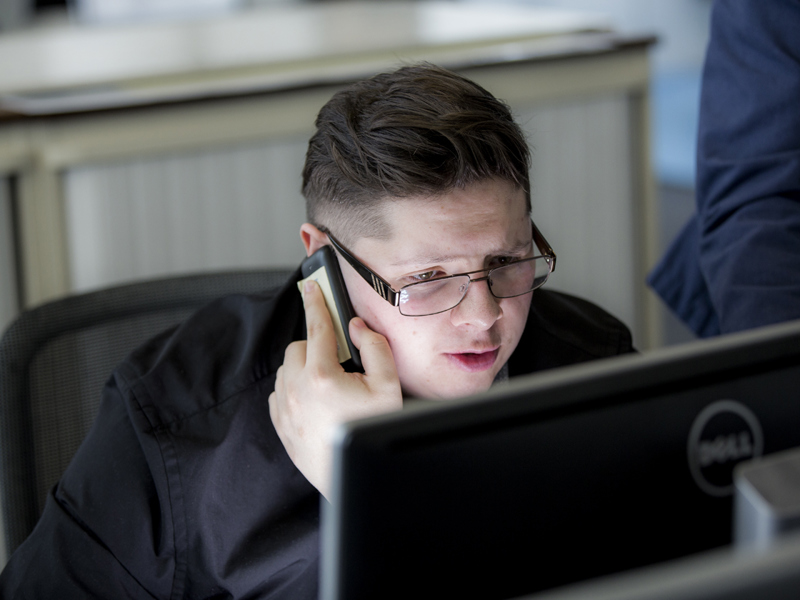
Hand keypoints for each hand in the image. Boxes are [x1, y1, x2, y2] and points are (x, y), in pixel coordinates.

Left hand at [269, 280, 402, 499]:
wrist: (354, 474)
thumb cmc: (372, 430)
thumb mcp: (388, 386)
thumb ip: (375, 348)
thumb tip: (356, 328)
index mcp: (322, 376)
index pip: (317, 327)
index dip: (316, 302)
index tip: (311, 287)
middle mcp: (296, 390)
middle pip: (298, 347)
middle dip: (317, 348)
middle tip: (340, 365)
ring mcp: (284, 408)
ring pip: (286, 369)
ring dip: (304, 368)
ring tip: (329, 387)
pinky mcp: (279, 424)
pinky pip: (279, 392)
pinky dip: (294, 388)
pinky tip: (315, 401)